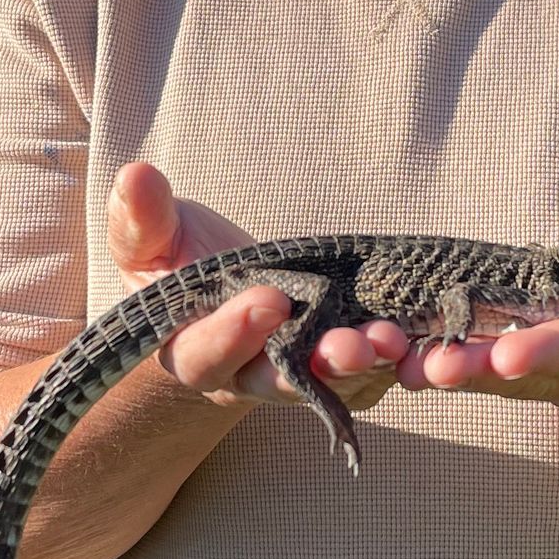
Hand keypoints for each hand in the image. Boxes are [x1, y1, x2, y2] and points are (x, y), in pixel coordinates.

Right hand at [106, 163, 409, 418]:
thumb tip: (133, 176)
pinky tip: (425, 342)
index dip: (233, 332)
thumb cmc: (179, 257)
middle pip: (278, 382)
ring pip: (333, 383)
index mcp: (191, 350)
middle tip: (350, 343)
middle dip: (317, 364)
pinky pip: (372, 374)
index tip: (264, 299)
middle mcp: (245, 378)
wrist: (224, 282)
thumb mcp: (154, 237)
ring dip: (366, 364)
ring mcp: (296, 378)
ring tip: (392, 340)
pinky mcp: (342, 371)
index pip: (207, 352)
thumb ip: (142, 218)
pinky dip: (398, 361)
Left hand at [393, 281, 558, 413]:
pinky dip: (451, 371)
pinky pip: (491, 377)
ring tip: (409, 369)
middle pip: (535, 373)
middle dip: (485, 370)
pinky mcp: (536, 376)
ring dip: (458, 375)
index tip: (509, 355)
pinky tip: (403, 366)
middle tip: (438, 368)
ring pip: (505, 382)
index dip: (554, 349)